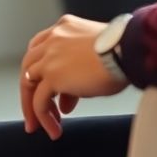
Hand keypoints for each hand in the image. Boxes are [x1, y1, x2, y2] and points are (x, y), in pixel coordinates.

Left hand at [19, 15, 127, 139]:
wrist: (127, 51)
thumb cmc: (122, 51)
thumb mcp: (96, 53)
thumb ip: (78, 69)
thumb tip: (69, 97)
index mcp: (64, 27)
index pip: (42, 49)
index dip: (44, 70)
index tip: (53, 90)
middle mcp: (53, 39)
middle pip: (29, 66)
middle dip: (31, 90)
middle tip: (37, 109)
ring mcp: (49, 57)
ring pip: (28, 84)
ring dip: (33, 107)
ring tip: (42, 125)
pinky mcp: (52, 77)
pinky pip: (39, 102)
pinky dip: (43, 118)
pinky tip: (54, 129)